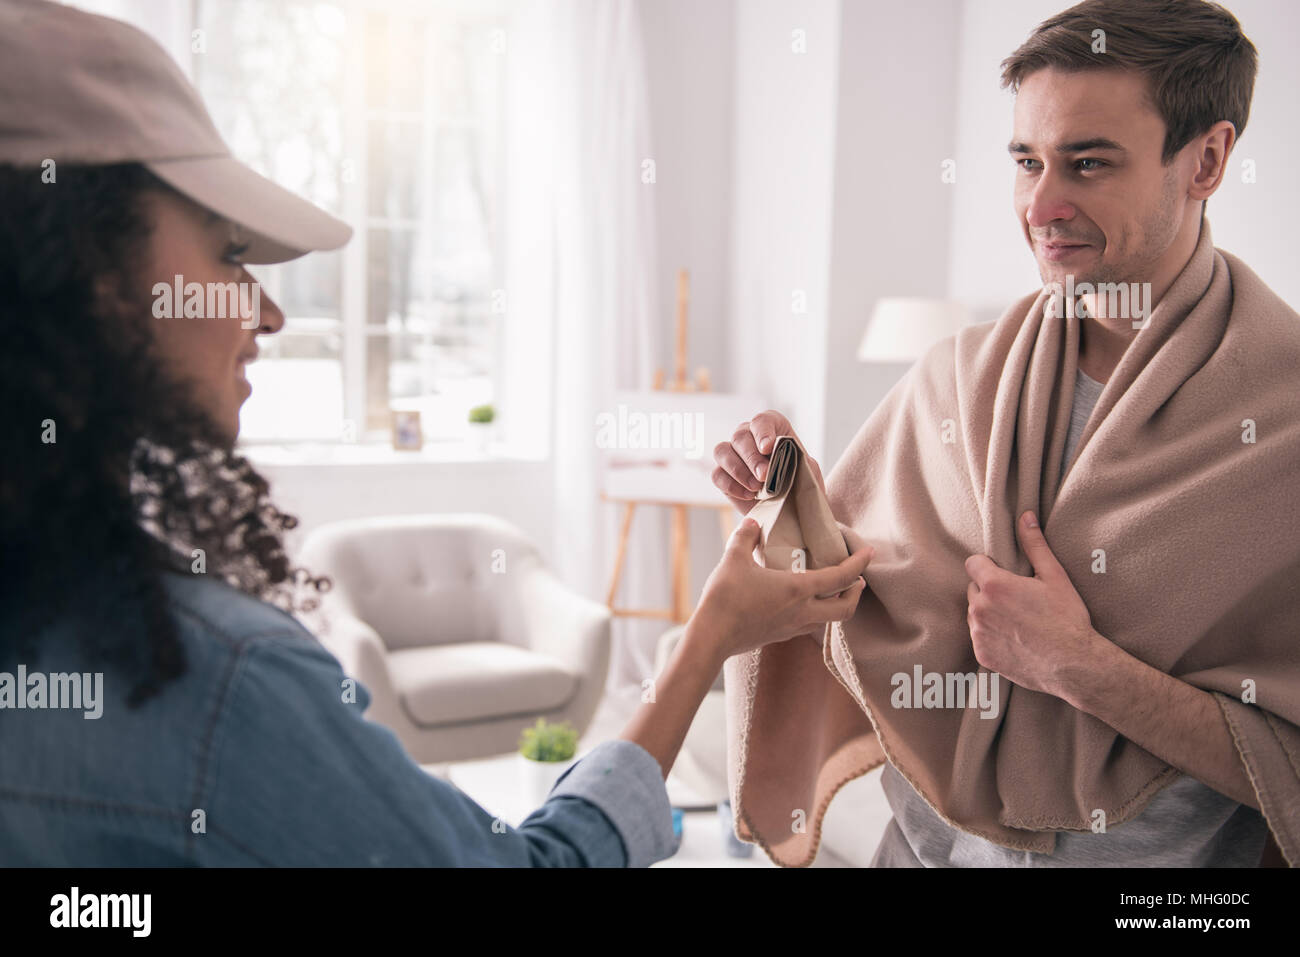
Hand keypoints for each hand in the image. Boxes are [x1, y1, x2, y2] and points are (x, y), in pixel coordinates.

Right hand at [693, 517, 872, 661]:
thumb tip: (753, 523)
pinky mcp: (781, 636)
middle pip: (846, 609)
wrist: (712, 636)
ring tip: (834, 591)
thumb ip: (746, 537)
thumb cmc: (725, 597)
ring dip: (839, 606)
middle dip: (856, 593)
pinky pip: (810, 626)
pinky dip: (817, 614)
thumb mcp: (734, 559)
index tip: (870, 553)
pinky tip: (804, 604)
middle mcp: (803, 611)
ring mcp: (793, 627)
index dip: (859, 563)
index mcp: (798, 589)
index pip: (841, 577)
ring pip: (829, 621)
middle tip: (856, 579)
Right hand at [711, 410, 825, 514]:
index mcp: (773, 428)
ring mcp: (733, 454)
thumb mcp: (808, 471)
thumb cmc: (801, 485)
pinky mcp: (723, 475)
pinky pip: (717, 475)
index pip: (762, 421)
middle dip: (752, 458)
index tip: (768, 448)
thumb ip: (798, 461)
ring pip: (722, 451)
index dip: (763, 432)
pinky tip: (748, 495)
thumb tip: (781, 460)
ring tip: (756, 488)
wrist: (793, 508)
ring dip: (738, 470)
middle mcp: (749, 436)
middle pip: (740, 436)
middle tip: (764, 476)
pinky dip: (731, 485)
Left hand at [964, 511, 1098, 696]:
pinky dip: (991, 636)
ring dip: (989, 614)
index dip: (988, 566)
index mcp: (994, 585)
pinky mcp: (981, 654)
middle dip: (989, 590)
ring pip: (975, 614)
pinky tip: (1015, 640)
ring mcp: (978, 633)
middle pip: (974, 589)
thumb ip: (1035, 545)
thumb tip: (1025, 516)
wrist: (1073, 664)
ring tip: (1018, 621)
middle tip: (1017, 600)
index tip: (1004, 574)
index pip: (972, 563)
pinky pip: (979, 638)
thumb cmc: (1066, 619)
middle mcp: (980, 608)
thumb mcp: (1055, 577)